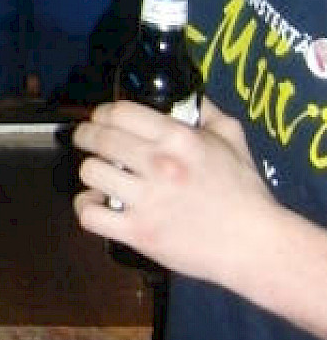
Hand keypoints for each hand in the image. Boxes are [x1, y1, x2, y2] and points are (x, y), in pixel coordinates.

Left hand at [72, 95, 271, 285]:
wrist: (254, 244)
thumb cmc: (245, 192)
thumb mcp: (232, 138)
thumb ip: (207, 111)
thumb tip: (188, 95)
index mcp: (179, 138)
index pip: (121, 112)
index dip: (104, 113)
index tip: (102, 118)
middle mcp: (160, 164)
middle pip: (99, 138)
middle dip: (85, 135)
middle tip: (86, 138)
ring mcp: (147, 201)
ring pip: (91, 172)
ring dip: (90, 171)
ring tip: (98, 174)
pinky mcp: (140, 233)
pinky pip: (90, 214)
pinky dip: (86, 207)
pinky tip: (96, 204)